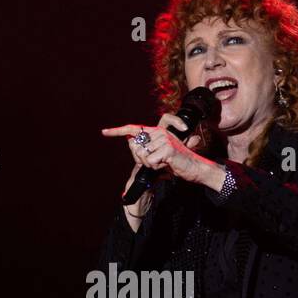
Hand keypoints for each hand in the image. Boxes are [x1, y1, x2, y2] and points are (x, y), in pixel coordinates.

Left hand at [100, 114, 218, 186]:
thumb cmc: (176, 163)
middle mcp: (159, 132)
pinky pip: (150, 161)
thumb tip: (131, 142)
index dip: (117, 130)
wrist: (194, 169)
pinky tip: (166, 165)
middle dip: (140, 159)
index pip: (133, 128)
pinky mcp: (167, 148)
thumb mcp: (157, 155)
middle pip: (135, 147)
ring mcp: (164, 138)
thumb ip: (145, 149)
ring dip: (150, 165)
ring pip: (142, 156)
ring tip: (163, 164)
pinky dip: (156, 167)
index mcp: (157, 131)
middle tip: (155, 163)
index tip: (104, 131)